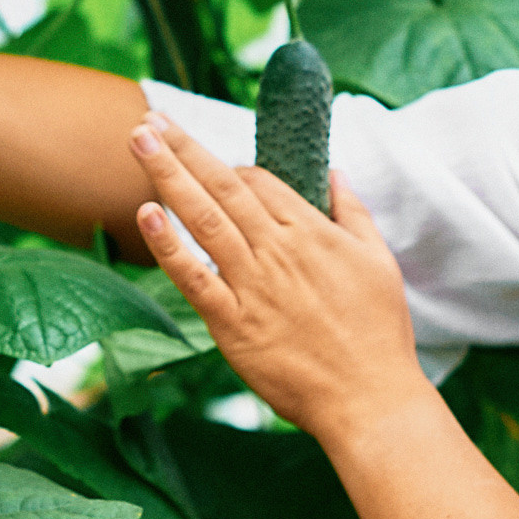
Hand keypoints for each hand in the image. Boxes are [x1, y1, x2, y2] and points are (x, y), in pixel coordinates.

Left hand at [127, 110, 429, 444]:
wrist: (370, 400)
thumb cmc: (379, 334)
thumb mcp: (379, 261)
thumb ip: (353, 213)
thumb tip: (336, 174)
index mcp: (312, 232)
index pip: (260, 181)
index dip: (233, 168)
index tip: (214, 165)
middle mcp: (278, 250)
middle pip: (223, 185)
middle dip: (184, 147)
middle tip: (150, 118)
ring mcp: (253, 285)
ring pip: (203, 217)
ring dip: (167, 174)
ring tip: (138, 139)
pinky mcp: (233, 324)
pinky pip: (193, 277)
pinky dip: (168, 244)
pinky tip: (146, 213)